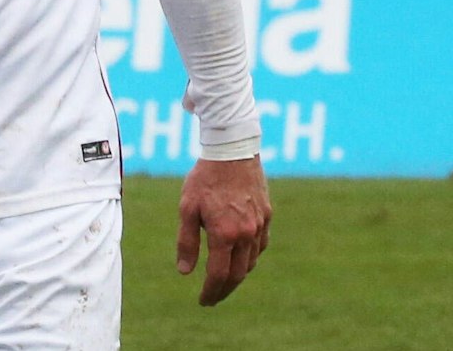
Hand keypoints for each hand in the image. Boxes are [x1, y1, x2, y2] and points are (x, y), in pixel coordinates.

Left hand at [176, 154, 270, 306]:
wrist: (233, 150)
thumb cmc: (204, 178)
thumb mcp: (187, 208)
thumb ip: (186, 242)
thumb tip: (185, 272)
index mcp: (225, 234)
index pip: (218, 275)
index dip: (210, 292)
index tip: (203, 301)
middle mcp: (246, 234)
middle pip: (237, 274)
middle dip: (224, 290)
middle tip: (212, 298)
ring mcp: (260, 225)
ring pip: (251, 261)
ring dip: (237, 275)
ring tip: (223, 280)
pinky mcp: (267, 216)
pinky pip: (261, 245)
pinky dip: (250, 257)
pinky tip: (240, 257)